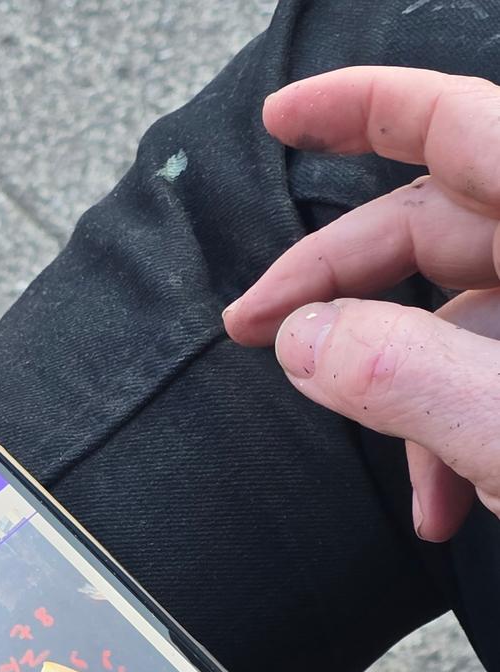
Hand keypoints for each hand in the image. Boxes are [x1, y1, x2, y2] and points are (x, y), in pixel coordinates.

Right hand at [224, 67, 499, 541]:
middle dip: (338, 288)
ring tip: (406, 482)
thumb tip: (304, 339)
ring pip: (466, 315)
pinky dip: (461, 430)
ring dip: (408, 397)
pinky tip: (451, 502)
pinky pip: (499, 370)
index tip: (281, 119)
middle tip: (257, 332)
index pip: (449, 121)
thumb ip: (399, 374)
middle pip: (435, 225)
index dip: (358, 108)